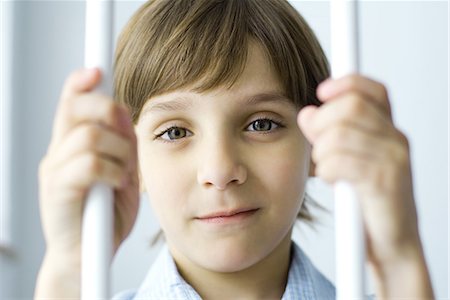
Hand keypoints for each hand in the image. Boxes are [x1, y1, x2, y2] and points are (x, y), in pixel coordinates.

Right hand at [36, 68, 138, 296]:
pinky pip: (90, 165)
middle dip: (110, 112)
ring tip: (125, 173)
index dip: (82, 83)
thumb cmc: (107, 214)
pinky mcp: (59, 193)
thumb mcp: (122, 172)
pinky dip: (113, 171)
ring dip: (119, 151)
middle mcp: (58, 154)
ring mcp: (55, 173)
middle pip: (78, 109)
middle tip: (128, 137)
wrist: (91, 256)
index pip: (71, 103)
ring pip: (89, 136)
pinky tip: (118, 185)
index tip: (98, 71)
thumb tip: (124, 114)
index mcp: (73, 146)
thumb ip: (122, 144)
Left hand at [298, 75, 432, 297]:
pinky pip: (338, 161)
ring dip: (322, 153)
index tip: (322, 92)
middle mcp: (395, 139)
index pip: (371, 90)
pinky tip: (333, 181)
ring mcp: (393, 159)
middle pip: (350, 106)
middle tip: (317, 146)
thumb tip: (307, 113)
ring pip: (338, 134)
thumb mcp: (347, 162)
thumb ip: (327, 135)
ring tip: (326, 168)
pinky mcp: (384, 182)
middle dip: (322, 124)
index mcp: (387, 131)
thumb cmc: (369, 203)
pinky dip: (326, 171)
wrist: (391, 244)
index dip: (346, 83)